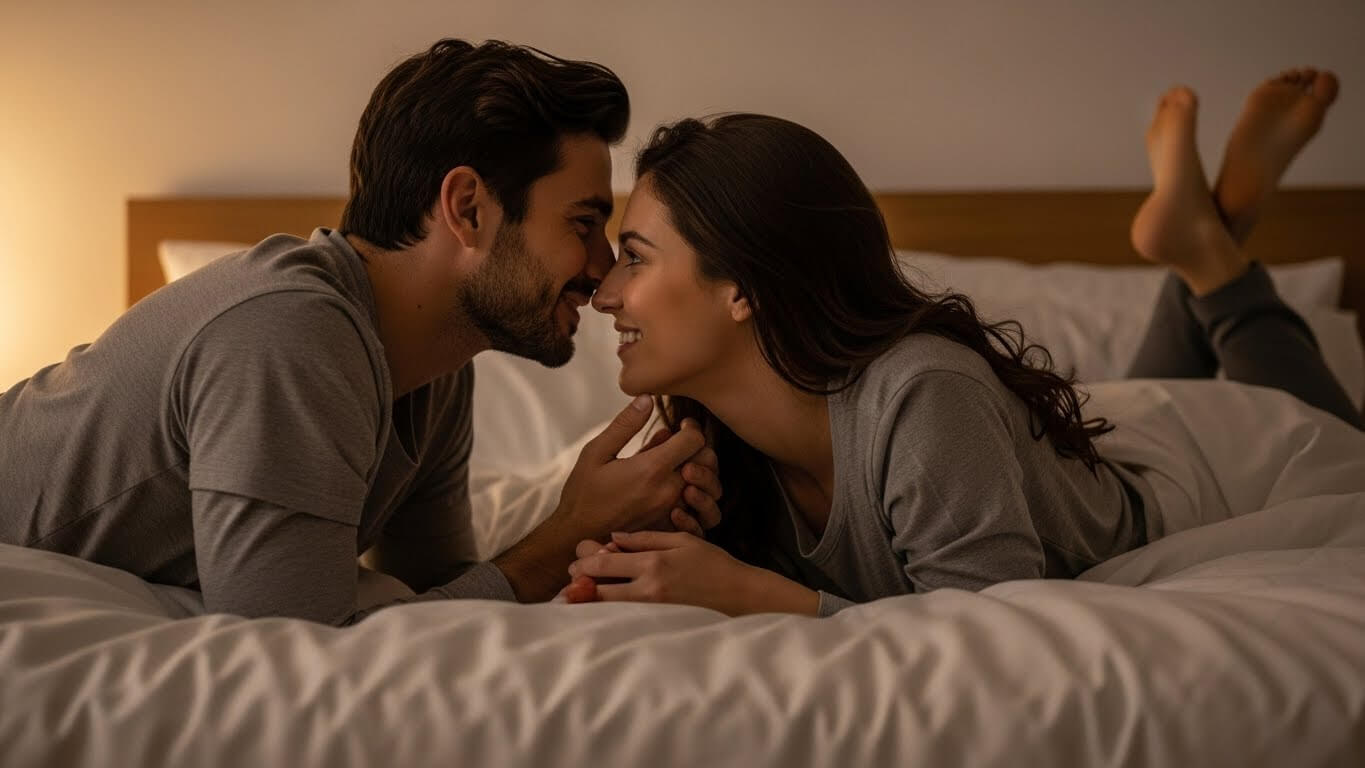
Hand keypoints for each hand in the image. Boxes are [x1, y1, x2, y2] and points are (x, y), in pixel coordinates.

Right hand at [496, 396, 707, 601]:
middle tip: (683, 445)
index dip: (690, 427)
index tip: (680, 426)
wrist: (578, 536)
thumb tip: (647, 398)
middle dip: (699, 448)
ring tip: (683, 467)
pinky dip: (698, 498)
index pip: (695, 439)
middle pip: (707, 461)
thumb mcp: (596, 452)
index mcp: (652, 469)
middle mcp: (668, 491)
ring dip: (702, 472)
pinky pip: (702, 513)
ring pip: (710, 487)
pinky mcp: (672, 527)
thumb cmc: (584, 493)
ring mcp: (673, 512)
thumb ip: (625, 425)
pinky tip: (681, 491)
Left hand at [567, 531, 818, 615]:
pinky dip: (610, 613)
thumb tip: (614, 538)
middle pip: (598, 590)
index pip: (604, 563)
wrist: (740, 596)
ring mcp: (652, 610)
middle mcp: (648, 589)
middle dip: (580, 586)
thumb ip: (646, 539)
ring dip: (591, 602)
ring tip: (578, 597)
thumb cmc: (713, 564)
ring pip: (608, 609)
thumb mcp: (682, 541)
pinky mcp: (658, 623)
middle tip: (570, 582)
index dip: (584, 562)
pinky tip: (604, 608)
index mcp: (652, 563)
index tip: (576, 560)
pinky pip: (624, 619)